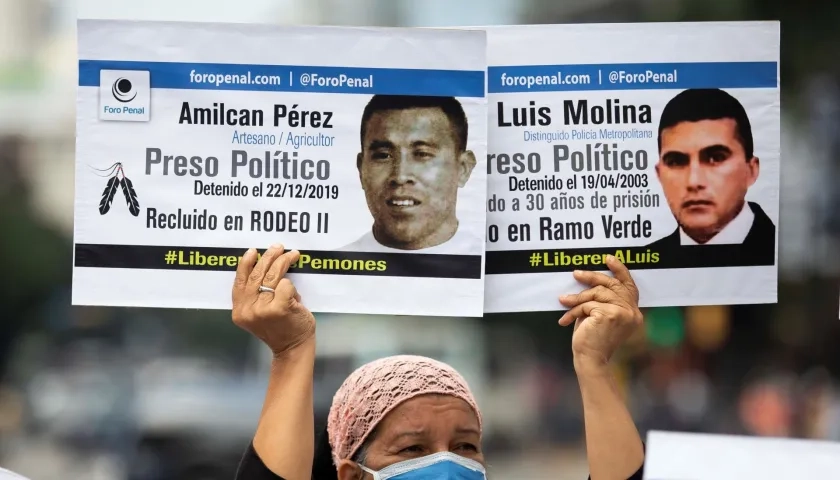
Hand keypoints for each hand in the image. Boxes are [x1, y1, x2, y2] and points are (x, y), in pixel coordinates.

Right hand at [231, 244, 314, 356]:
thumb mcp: (259, 312)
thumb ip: (257, 294)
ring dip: (283, 262)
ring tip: (291, 255)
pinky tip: (295, 285)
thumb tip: (266, 266)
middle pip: (256, 275)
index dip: (245, 264)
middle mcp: (248, 310)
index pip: (239, 282)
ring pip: (272, 276)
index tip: (253, 251)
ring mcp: (263, 310)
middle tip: (278, 248)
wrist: (292, 347)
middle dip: (268, 257)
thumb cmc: (280, 327)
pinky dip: (291, 283)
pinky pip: (286, 284)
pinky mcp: (279, 308)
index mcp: (239, 311)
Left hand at [558, 255, 642, 370]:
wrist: (590, 360)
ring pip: (596, 294)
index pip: (629, 286)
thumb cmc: (593, 340)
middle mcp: (632, 312)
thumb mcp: (600, 317)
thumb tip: (587, 281)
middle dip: (592, 277)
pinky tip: (565, 320)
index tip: (609, 258)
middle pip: (611, 285)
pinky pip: (587, 305)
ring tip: (563, 301)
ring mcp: (623, 313)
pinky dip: (574, 311)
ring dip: (577, 298)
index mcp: (633, 313)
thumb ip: (600, 300)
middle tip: (576, 273)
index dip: (620, 270)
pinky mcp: (610, 314)